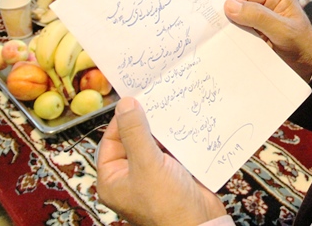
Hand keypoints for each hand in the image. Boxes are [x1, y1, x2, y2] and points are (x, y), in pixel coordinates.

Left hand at [97, 98, 226, 225]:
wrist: (200, 225)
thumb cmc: (167, 204)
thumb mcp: (147, 164)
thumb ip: (135, 132)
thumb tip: (126, 103)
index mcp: (113, 179)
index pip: (111, 140)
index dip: (123, 119)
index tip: (136, 99)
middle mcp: (132, 176)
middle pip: (135, 139)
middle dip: (148, 122)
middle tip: (158, 99)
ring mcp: (154, 175)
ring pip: (157, 143)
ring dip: (166, 128)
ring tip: (175, 108)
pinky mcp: (175, 174)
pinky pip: (174, 149)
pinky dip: (180, 137)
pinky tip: (188, 124)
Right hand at [224, 0, 311, 80]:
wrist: (310, 65)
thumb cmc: (302, 45)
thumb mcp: (281, 30)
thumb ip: (258, 16)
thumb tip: (230, 6)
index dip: (234, 7)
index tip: (228, 24)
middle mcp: (269, 2)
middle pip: (241, 5)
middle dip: (235, 19)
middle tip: (229, 35)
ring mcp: (265, 16)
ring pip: (241, 18)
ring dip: (238, 30)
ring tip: (236, 41)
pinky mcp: (262, 29)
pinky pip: (245, 29)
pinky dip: (242, 37)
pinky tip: (241, 45)